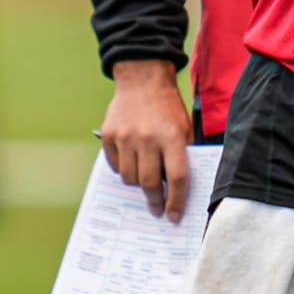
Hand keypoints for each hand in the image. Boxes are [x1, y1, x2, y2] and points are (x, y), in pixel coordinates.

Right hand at [100, 59, 192, 222]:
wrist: (143, 78)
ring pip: (130, 178)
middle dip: (155, 200)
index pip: (177, 177)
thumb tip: (179, 186)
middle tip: (157, 209)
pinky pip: (115, 165)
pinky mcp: (109, 136)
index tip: (175, 216)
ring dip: (138, 184)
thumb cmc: (167, 105)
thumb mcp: (184, 125)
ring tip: (145, 182)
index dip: (177, 200)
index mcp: (172, 136)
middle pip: (150, 182)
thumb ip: (183, 152)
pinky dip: (123, 169)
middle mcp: (148, 138)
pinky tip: (131, 163)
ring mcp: (126, 138)